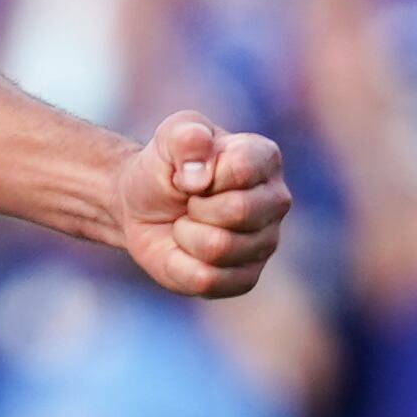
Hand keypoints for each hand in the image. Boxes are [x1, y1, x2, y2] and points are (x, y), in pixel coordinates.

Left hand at [115, 112, 287, 298]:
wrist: (141, 207)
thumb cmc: (163, 166)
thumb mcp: (168, 136)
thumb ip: (186, 136)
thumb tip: (200, 176)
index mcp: (265, 159)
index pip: (241, 170)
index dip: (202, 174)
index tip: (190, 172)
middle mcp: (276, 202)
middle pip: (238, 212)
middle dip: (195, 207)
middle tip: (188, 201)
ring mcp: (265, 243)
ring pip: (219, 249)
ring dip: (185, 235)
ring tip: (186, 224)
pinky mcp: (246, 279)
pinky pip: (209, 280)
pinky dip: (181, 265)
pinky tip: (186, 250)